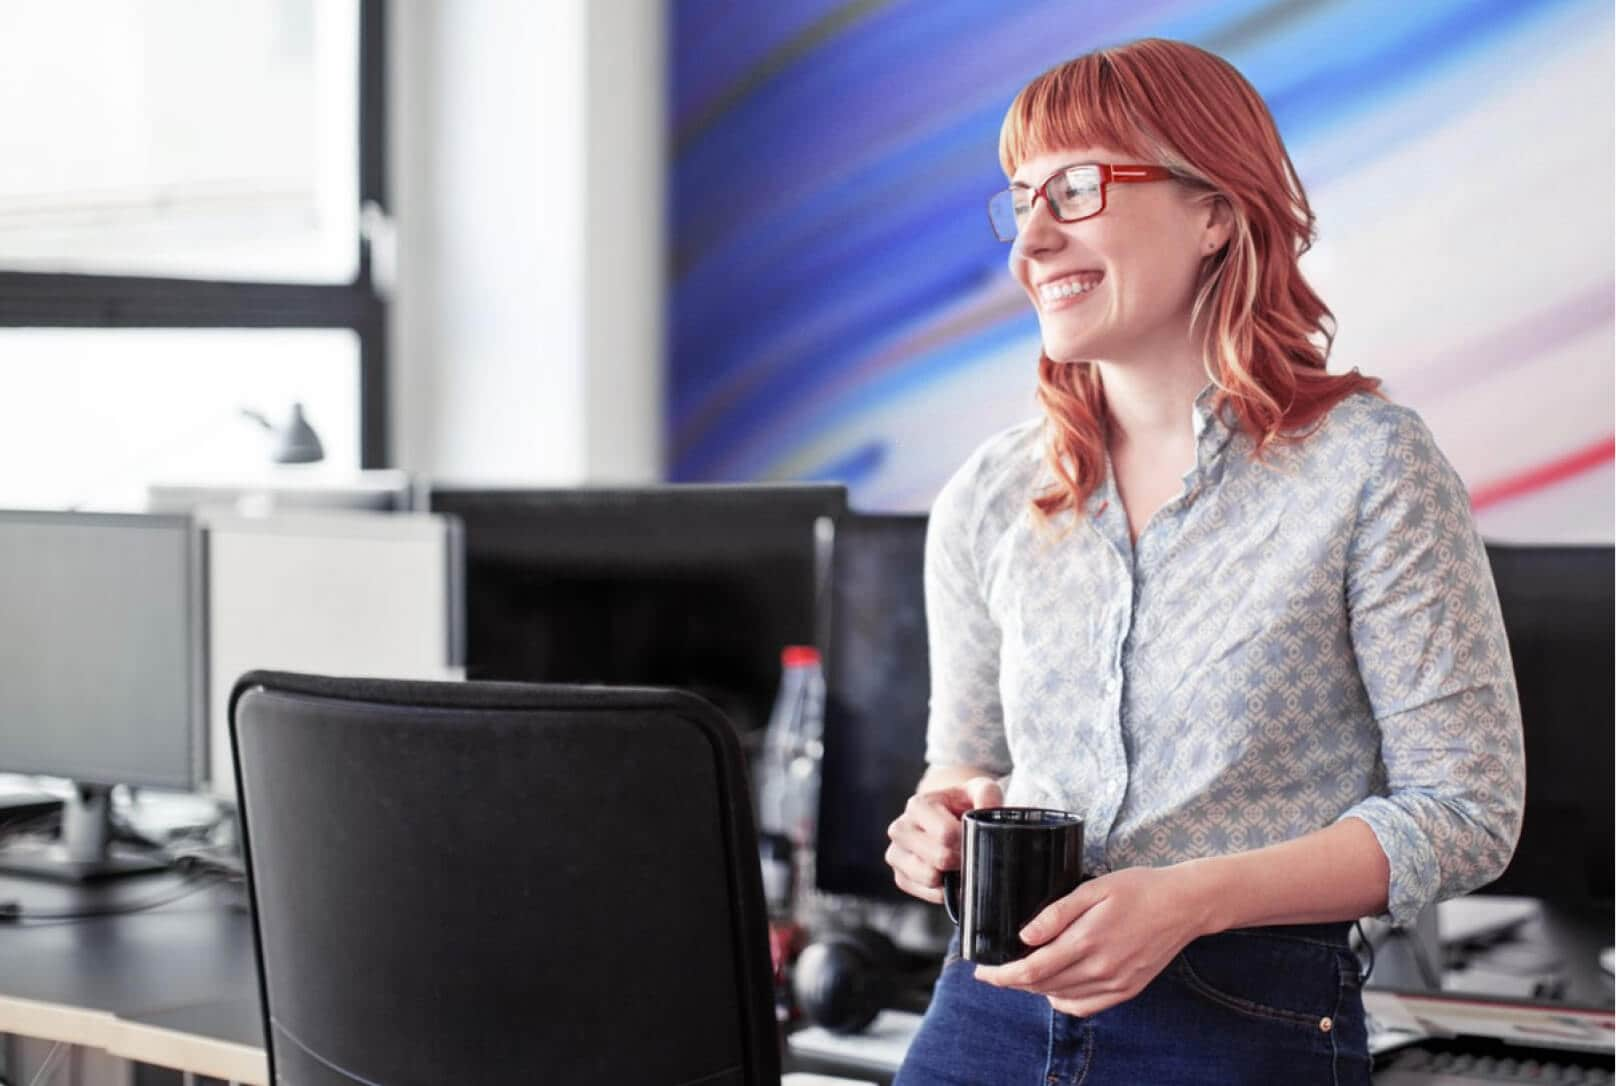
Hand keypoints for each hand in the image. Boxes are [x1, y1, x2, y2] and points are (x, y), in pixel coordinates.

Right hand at [884, 776, 1002, 903]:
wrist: (947, 819)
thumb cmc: (963, 804)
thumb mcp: (977, 790)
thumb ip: (987, 793)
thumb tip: (988, 808)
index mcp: (916, 806)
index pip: (945, 833)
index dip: (967, 841)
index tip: (976, 838)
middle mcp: (900, 829)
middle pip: (939, 858)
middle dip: (962, 860)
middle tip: (971, 853)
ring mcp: (896, 855)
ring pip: (930, 878)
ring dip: (953, 876)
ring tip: (961, 863)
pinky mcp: (901, 877)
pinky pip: (929, 894)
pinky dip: (946, 890)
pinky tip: (952, 876)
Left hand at [972, 865, 1210, 1016]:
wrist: (1183, 905)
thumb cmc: (1137, 889)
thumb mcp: (1092, 889)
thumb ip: (1056, 914)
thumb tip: (1024, 936)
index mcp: (1086, 942)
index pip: (1031, 971)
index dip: (1001, 976)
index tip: (982, 972)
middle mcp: (1099, 969)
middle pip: (1042, 987)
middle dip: (1013, 982)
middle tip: (995, 971)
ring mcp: (1115, 984)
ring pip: (1061, 998)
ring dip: (1035, 990)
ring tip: (1021, 975)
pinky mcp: (1127, 990)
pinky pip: (1086, 1007)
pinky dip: (1063, 1001)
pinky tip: (1055, 988)